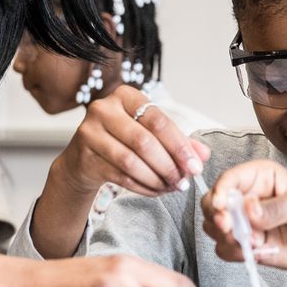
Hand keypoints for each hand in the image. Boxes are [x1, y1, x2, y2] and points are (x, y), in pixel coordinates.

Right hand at [55, 85, 208, 197]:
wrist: (83, 159)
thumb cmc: (122, 141)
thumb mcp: (150, 134)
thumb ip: (178, 141)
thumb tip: (203, 154)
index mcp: (125, 96)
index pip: (158, 120)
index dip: (179, 145)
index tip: (195, 166)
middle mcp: (104, 109)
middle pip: (144, 141)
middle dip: (168, 165)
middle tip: (183, 181)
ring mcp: (90, 133)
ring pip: (131, 161)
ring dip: (156, 178)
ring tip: (171, 187)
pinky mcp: (85, 157)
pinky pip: (120, 176)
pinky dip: (143, 186)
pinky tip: (155, 190)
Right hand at [202, 160, 286, 285]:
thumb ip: (276, 208)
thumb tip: (249, 210)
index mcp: (262, 177)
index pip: (230, 179)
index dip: (220, 191)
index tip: (222, 206)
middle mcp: (251, 198)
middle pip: (214, 203)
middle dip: (217, 215)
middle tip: (228, 226)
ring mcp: (249, 224)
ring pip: (216, 228)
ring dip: (225, 236)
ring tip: (251, 242)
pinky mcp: (252, 247)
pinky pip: (227, 250)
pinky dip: (234, 253)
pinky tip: (255, 252)